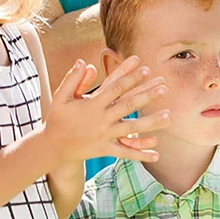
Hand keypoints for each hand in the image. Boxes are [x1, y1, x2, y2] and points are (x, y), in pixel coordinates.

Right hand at [44, 57, 170, 163]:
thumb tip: (84, 62)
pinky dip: (140, 154)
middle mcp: (101, 119)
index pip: (115, 87)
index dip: (131, 77)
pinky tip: (157, 155)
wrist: (50, 146)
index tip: (146, 68)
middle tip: (164, 88)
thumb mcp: (61, 97)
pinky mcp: (105, 149)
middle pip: (127, 105)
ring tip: (169, 116)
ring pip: (131, 128)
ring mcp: (104, 135)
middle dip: (146, 96)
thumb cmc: (57, 119)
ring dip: (151, 123)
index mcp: (92, 104)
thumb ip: (73, 79)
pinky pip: (125, 152)